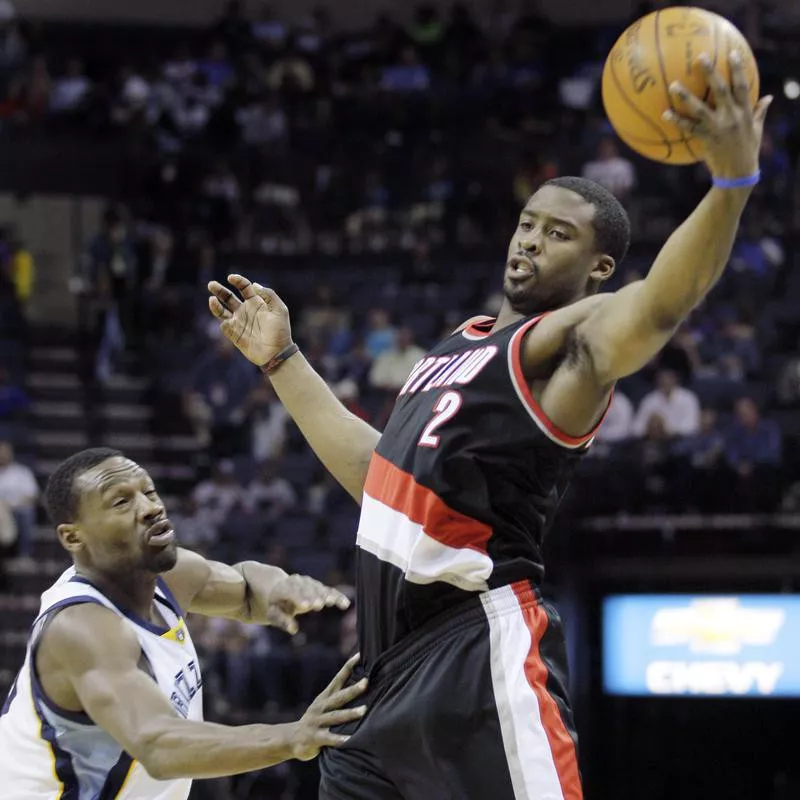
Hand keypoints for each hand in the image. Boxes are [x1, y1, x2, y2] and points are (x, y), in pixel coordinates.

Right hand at [208, 274, 292, 367]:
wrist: (277, 352)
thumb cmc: (280, 331)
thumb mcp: (280, 310)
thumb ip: (269, 295)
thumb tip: (254, 285)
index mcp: (256, 303)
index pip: (244, 287)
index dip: (237, 281)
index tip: (231, 278)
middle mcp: (245, 311)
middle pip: (228, 297)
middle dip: (219, 290)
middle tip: (211, 285)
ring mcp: (238, 322)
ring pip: (222, 311)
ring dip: (215, 305)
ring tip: (211, 300)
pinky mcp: (234, 335)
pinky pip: (225, 326)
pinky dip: (224, 322)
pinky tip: (228, 321)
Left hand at [250, 572, 350, 634]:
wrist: (279, 588)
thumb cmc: (276, 605)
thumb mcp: (273, 614)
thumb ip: (282, 620)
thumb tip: (293, 629)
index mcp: (283, 589)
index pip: (291, 592)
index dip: (298, 598)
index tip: (305, 605)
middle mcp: (298, 583)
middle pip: (306, 590)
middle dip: (312, 596)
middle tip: (318, 604)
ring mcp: (310, 584)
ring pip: (319, 588)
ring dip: (325, 595)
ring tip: (332, 602)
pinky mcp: (319, 587)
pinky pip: (330, 591)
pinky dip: (337, 596)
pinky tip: (346, 604)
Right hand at [286, 653, 367, 760]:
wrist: (290, 738)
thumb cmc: (315, 720)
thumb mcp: (324, 705)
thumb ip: (339, 697)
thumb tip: (362, 685)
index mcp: (325, 697)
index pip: (338, 679)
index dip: (348, 667)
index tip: (359, 655)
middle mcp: (321, 707)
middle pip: (339, 697)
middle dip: (353, 689)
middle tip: (366, 682)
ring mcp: (317, 722)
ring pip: (335, 716)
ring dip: (350, 713)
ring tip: (364, 711)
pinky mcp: (314, 738)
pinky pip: (328, 738)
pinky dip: (338, 739)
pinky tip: (349, 741)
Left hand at [664, 51, 771, 179]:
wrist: (738, 174)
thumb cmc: (747, 151)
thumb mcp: (757, 129)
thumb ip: (760, 112)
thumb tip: (769, 97)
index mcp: (745, 112)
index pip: (742, 85)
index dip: (738, 68)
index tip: (732, 53)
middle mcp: (732, 117)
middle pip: (721, 90)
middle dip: (711, 72)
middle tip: (700, 57)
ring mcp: (718, 127)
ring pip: (700, 108)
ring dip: (686, 96)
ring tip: (673, 85)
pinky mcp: (706, 139)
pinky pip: (689, 128)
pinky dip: (677, 120)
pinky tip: (665, 113)